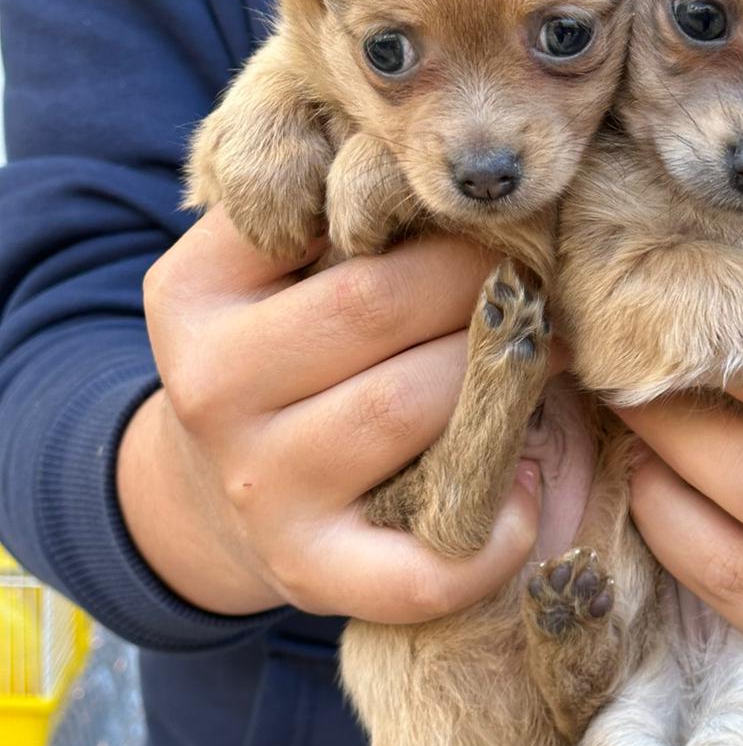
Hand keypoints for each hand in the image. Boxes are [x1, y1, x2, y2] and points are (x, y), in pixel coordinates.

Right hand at [117, 207, 542, 621]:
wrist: (221, 490)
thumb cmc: (282, 349)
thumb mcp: (269, 262)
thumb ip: (331, 196)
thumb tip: (454, 174)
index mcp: (195, 290)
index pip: (328, 219)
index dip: (431, 219)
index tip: (487, 224)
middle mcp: (208, 387)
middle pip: (377, 307)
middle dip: (482, 289)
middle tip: (542, 288)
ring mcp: (259, 487)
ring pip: (406, 408)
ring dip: (501, 382)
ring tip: (545, 364)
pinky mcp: (308, 571)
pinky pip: (418, 567)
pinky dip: (494, 534)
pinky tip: (526, 493)